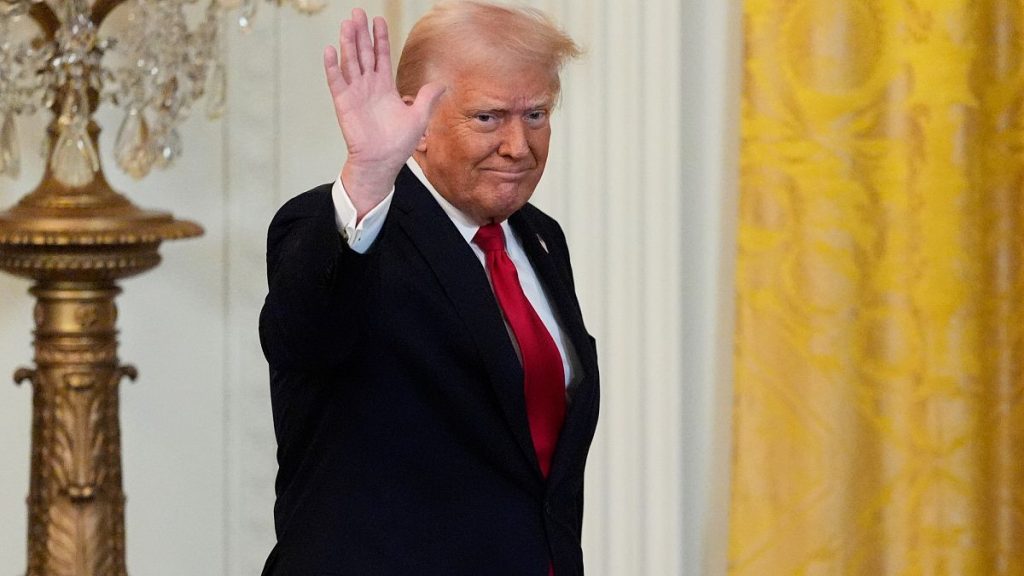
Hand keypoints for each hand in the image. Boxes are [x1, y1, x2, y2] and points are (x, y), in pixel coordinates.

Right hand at [324, 9, 445, 218]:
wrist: (382, 162)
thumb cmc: (398, 144)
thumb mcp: (419, 117)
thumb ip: (427, 98)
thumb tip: (442, 84)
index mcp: (385, 87)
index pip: (381, 56)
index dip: (380, 38)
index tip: (378, 20)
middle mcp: (368, 86)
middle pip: (364, 53)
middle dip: (361, 33)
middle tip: (357, 12)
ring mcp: (355, 93)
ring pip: (350, 62)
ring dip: (348, 43)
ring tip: (347, 24)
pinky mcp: (344, 103)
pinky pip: (337, 81)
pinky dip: (332, 66)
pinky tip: (330, 50)